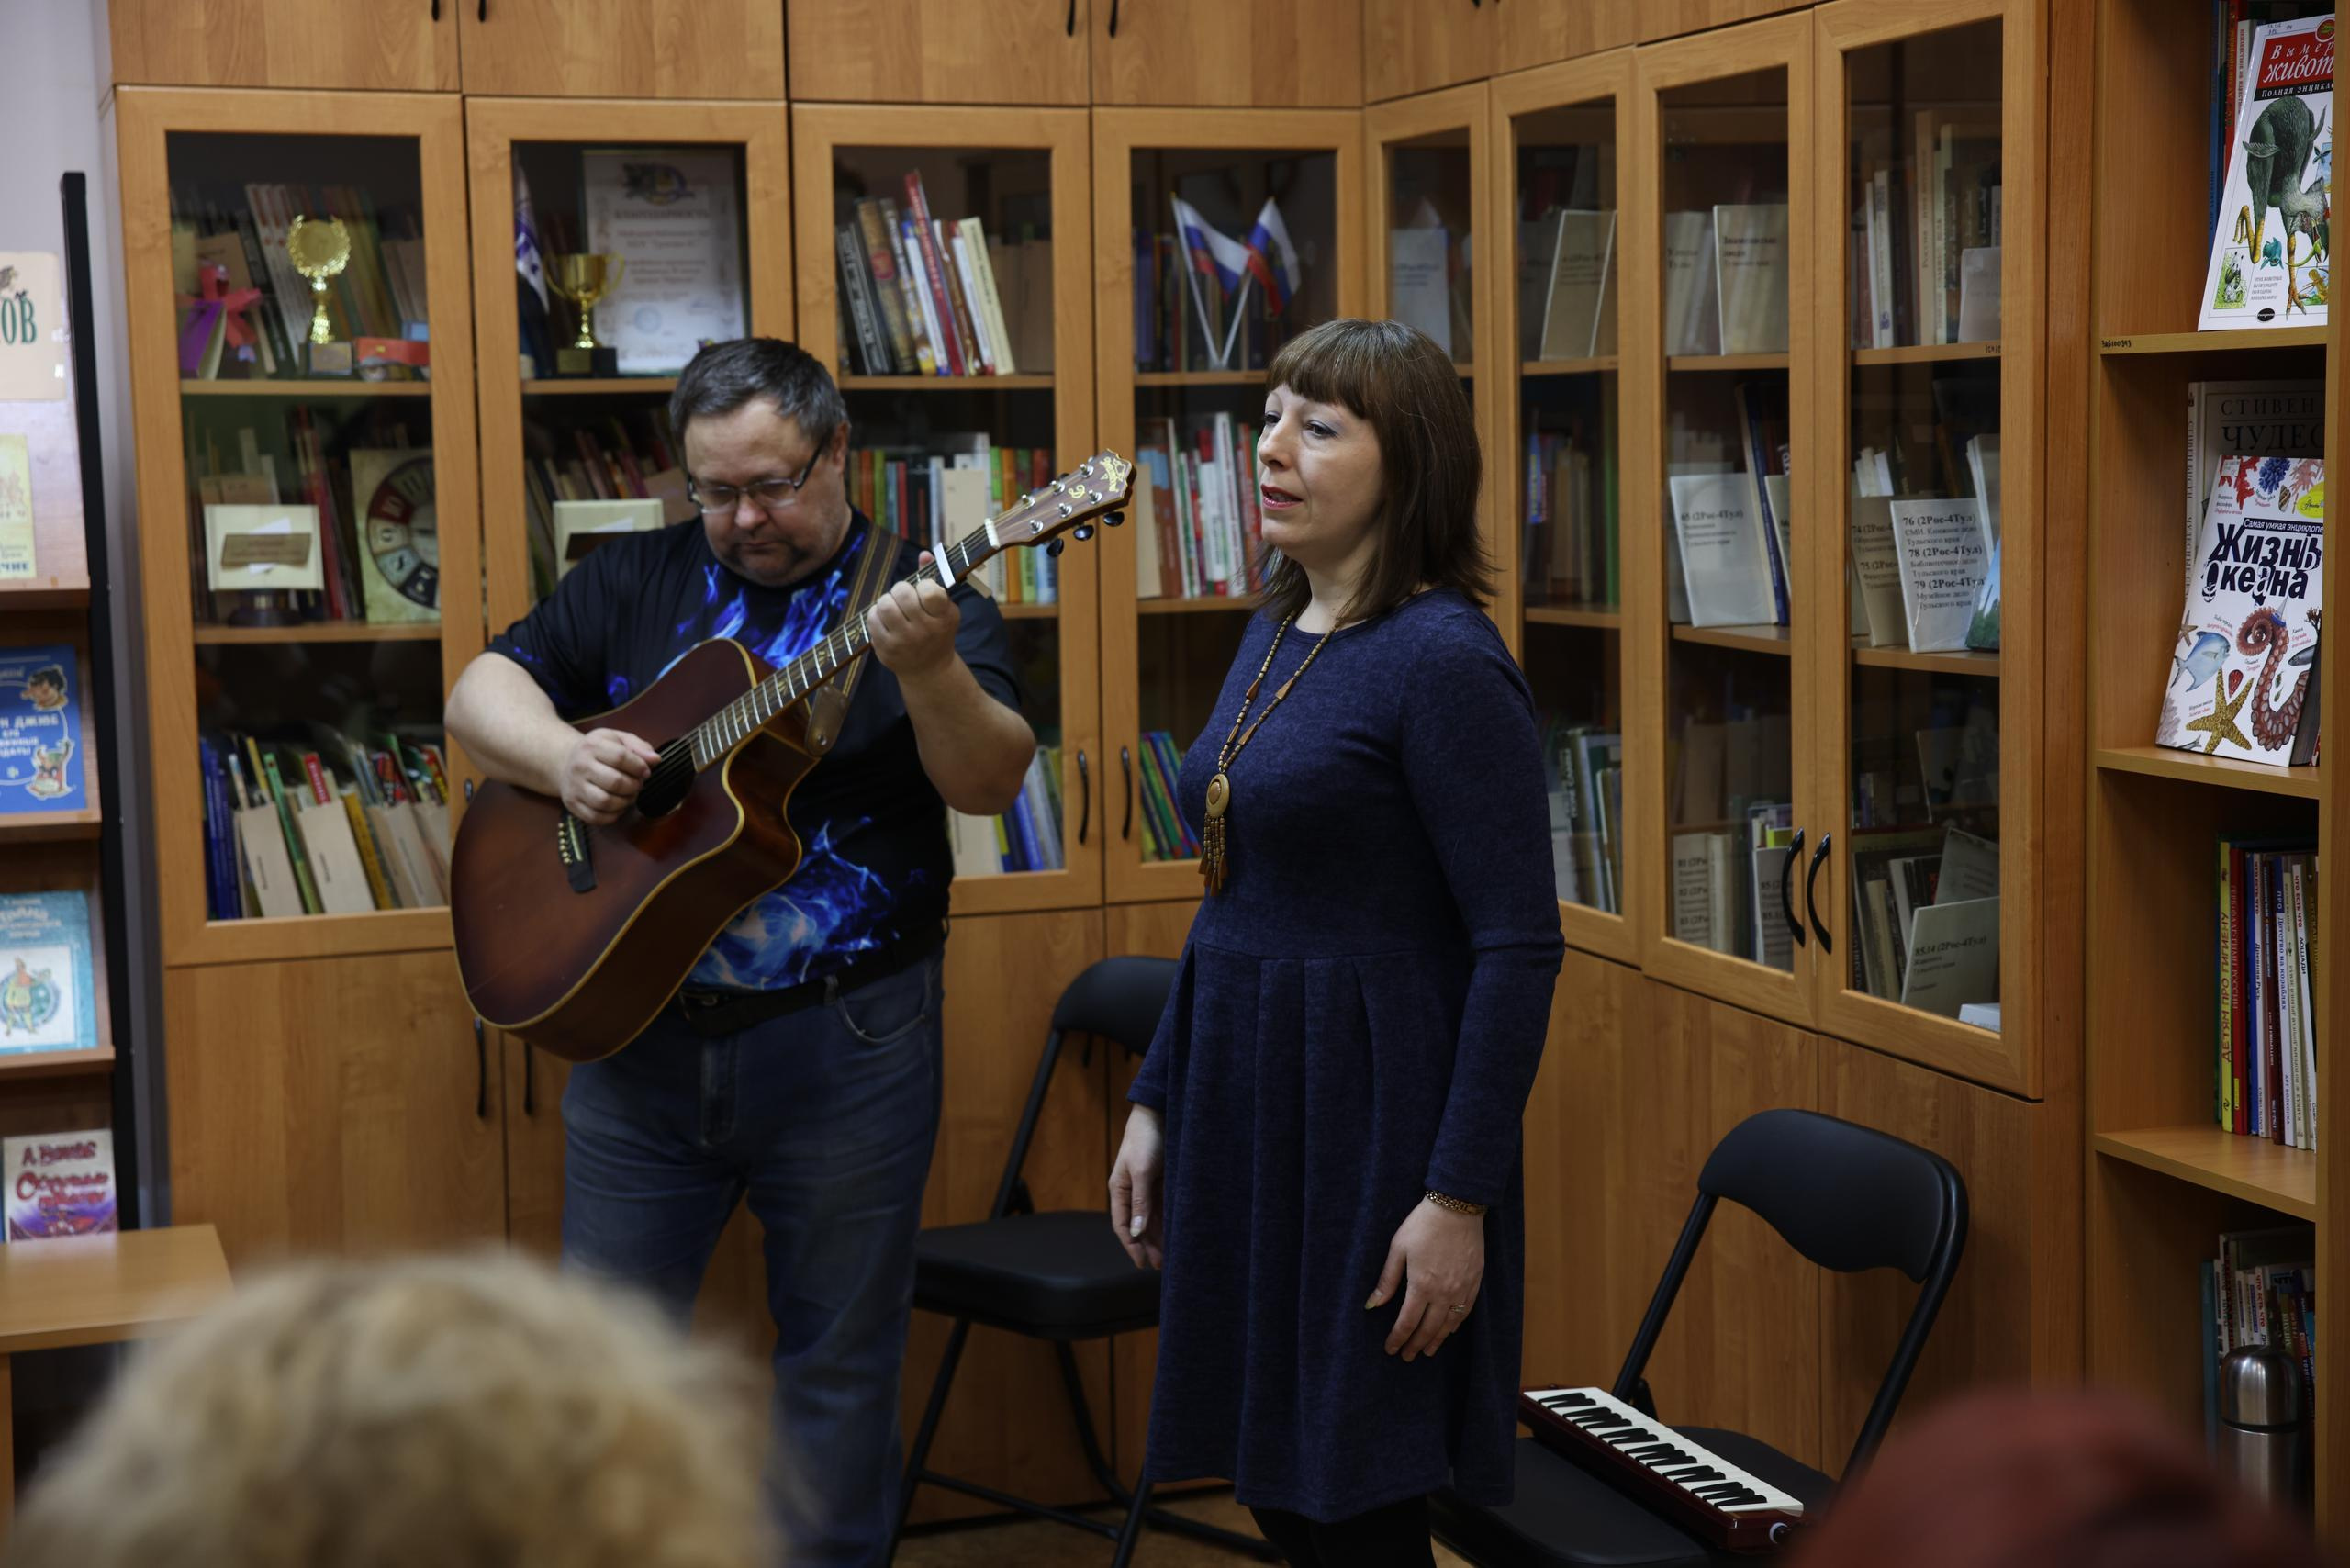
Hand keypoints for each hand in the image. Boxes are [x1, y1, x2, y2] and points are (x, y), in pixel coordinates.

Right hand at [559, 728, 659, 825]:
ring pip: (605, 802)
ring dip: (625, 802)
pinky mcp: (573, 804)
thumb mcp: (617, 739)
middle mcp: (580, 766)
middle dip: (634, 786)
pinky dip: (613, 815)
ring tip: (629, 795)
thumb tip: (655, 760)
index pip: (620, 757)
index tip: (646, 771)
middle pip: (615, 782)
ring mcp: (574, 787)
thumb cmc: (598, 751)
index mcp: (592, 746)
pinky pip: (596, 817)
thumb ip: (638, 747)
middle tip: (638, 784)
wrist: (566, 763)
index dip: (639, 766)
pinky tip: (618, 806)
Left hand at [867, 552, 961, 681]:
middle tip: (904, 597)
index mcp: (943, 617)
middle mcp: (925, 631)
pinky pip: (872, 619)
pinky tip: (885, 620)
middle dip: (900, 590)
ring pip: (884, 604)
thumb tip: (924, 554)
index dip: (923, 585)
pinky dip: (876, 614)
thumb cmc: (937, 631)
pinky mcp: (886, 649)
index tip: (924, 591)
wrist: (929, 669)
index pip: (929, 591)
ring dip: (887, 601)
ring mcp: (904, 641)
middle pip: (901, 592)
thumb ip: (934, 578)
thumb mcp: (944, 608)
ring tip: (893, 607)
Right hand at [1108, 1106, 1164, 1268]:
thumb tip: (1137, 1232)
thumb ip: (1140, 1202)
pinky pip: (1164, 1207)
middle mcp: (1132, 1191)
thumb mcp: (1141, 1172)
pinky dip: (1168, 1222)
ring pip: (1152, 1219)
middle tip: (1159, 1266)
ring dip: (1158, 1237)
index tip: (1141, 1263)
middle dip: (1147, 1246)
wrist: (1159, 1113)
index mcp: (1120, 1189)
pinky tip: (1175, 1234)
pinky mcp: (1162, 1182)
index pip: (1123, 1225)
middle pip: (1138, 1225)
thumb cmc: (1145, 1140)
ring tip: (1169, 1256)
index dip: (1131, 1246)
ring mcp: (1147, 1187)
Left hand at [1367, 1198, 1484, 1361]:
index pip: (1407, 1322)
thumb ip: (1387, 1280)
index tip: (1391, 1349)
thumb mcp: (1398, 1249)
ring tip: (1427, 1351)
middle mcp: (1443, 1293)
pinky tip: (1450, 1330)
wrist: (1458, 1207)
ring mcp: (1462, 1289)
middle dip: (1415, 1344)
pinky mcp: (1475, 1281)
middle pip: (1428, 1329)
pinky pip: (1465, 1311)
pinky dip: (1456, 1325)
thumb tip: (1372, 1305)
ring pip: (1449, 1324)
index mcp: (1421, 1286)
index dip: (1397, 1339)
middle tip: (1407, 1356)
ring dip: (1436, 1340)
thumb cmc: (1423, 1225)